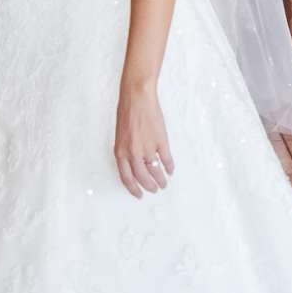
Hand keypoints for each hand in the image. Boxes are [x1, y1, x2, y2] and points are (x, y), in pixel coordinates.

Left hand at [112, 82, 173, 197]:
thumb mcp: (121, 135)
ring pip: (155, 171)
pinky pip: (166, 159)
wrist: (137, 98)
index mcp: (120, 152)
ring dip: (160, 180)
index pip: (126, 178)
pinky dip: (169, 167)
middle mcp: (133, 153)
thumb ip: (126, 151)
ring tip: (164, 184)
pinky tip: (171, 170)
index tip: (139, 194)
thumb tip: (134, 164)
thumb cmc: (127, 113)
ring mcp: (147, 148)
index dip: (133, 189)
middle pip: (142, 178)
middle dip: (149, 187)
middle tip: (154, 190)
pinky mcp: (160, 141)